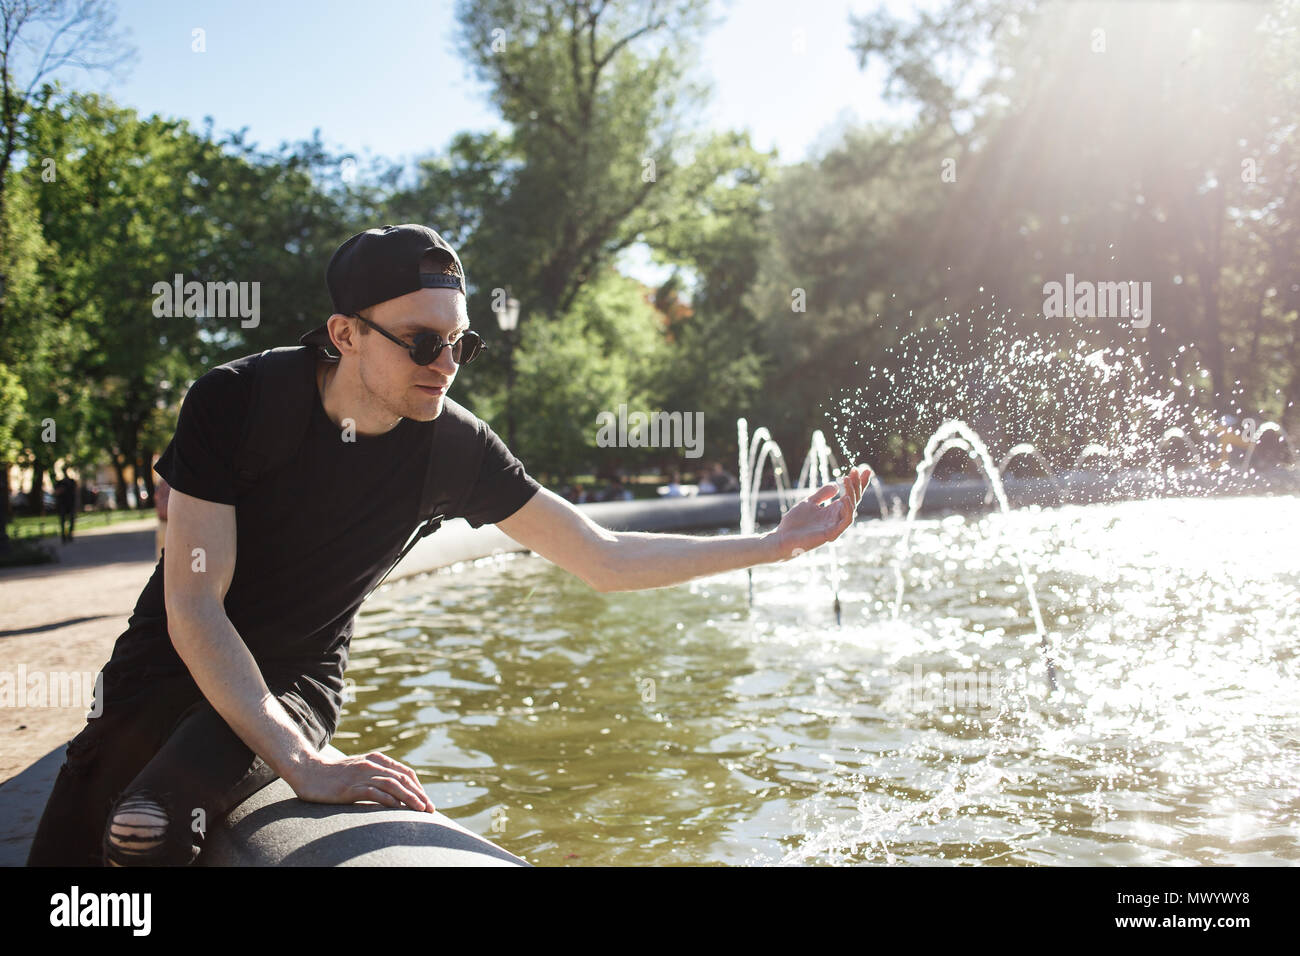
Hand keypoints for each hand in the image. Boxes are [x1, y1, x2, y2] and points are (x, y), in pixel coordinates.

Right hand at [287, 750, 435, 812]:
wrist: (307, 771)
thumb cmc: (334, 775)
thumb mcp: (359, 771)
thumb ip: (375, 776)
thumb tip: (395, 793)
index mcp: (376, 759)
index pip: (405, 773)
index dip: (418, 787)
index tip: (426, 802)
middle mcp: (371, 765)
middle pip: (402, 779)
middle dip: (419, 795)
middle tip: (430, 810)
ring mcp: (361, 775)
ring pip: (392, 785)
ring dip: (409, 797)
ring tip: (420, 810)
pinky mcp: (350, 787)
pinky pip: (373, 792)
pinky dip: (388, 800)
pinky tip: (397, 809)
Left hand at [767, 463, 870, 561]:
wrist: (783, 538)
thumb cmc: (795, 522)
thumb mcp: (809, 502)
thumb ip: (822, 494)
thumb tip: (836, 485)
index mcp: (833, 510)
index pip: (850, 495)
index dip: (857, 483)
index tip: (861, 469)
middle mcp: (837, 518)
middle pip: (853, 500)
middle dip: (858, 485)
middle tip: (858, 470)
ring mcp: (835, 526)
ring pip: (852, 509)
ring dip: (852, 493)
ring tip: (848, 480)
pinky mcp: (832, 534)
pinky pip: (846, 521)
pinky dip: (848, 510)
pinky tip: (846, 498)